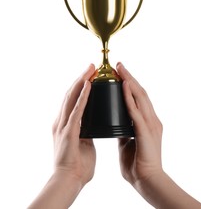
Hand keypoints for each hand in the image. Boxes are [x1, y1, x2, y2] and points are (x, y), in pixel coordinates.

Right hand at [52, 64, 95, 185]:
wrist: (69, 180)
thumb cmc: (78, 164)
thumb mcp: (83, 142)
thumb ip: (85, 131)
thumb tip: (92, 125)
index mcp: (65, 124)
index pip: (72, 100)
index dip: (80, 86)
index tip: (90, 75)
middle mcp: (61, 121)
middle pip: (70, 94)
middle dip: (80, 78)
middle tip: (90, 66)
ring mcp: (63, 125)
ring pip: (71, 98)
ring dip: (81, 82)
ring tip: (90, 69)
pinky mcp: (69, 132)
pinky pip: (77, 110)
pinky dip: (82, 96)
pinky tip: (88, 85)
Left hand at [117, 62, 200, 208]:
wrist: (147, 180)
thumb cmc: (138, 163)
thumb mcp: (128, 141)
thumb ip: (125, 129)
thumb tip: (117, 120)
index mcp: (148, 122)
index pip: (138, 98)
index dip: (130, 84)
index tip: (120, 73)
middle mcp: (151, 119)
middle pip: (140, 92)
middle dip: (129, 77)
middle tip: (119, 65)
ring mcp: (150, 124)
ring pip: (140, 97)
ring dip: (130, 82)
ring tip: (120, 69)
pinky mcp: (145, 131)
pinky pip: (136, 111)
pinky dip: (129, 98)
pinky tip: (124, 87)